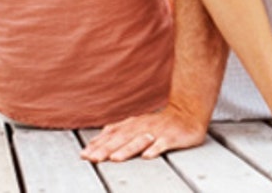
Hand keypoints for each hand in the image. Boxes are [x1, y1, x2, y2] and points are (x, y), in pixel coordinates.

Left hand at [81, 105, 207, 161]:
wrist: (187, 113)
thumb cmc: (158, 122)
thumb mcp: (135, 124)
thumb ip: (116, 131)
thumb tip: (94, 140)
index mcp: (132, 125)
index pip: (111, 135)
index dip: (97, 145)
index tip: (84, 155)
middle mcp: (142, 127)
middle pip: (122, 139)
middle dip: (106, 149)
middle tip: (93, 158)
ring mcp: (157, 132)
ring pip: (140, 141)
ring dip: (127, 150)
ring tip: (115, 158)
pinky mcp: (172, 137)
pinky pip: (163, 144)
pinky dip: (155, 149)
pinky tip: (148, 156)